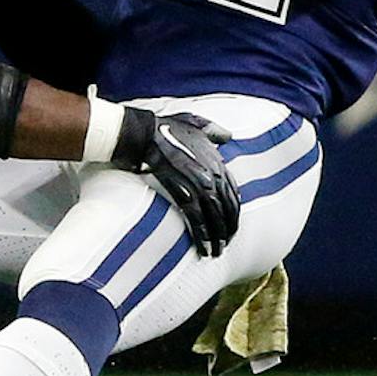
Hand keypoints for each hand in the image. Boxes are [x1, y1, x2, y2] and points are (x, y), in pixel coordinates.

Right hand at [112, 108, 240, 256]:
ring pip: (215, 217)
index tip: (230, 225)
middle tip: (224, 244)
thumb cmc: (165, 127)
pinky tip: (203, 249)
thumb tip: (228, 135)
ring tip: (215, 252)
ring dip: (217, 237)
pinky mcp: (182, 192)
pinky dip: (202, 236)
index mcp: (216, 161)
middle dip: (228, 229)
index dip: (233, 212)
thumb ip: (213, 130)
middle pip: (227, 208)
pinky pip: (197, 219)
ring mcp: (198, 184)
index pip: (233, 193)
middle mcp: (212, 174)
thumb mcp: (194, 123)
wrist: (143, 133)